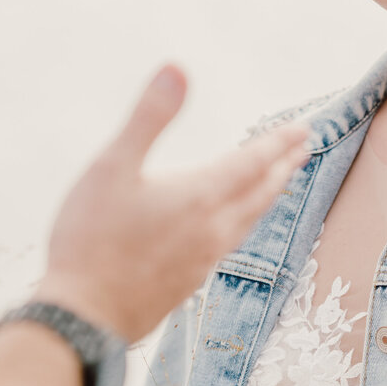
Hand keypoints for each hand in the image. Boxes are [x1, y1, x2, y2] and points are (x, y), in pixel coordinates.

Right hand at [35, 64, 310, 340]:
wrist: (84, 316)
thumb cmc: (90, 239)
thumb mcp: (111, 167)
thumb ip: (148, 118)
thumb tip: (178, 68)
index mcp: (200, 197)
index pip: (253, 163)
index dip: (278, 143)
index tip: (302, 130)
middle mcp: (213, 229)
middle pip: (261, 192)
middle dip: (283, 166)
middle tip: (302, 149)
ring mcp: (204, 259)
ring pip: (250, 221)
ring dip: (268, 196)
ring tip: (278, 181)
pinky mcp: (190, 282)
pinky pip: (231, 243)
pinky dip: (245, 223)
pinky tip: (234, 226)